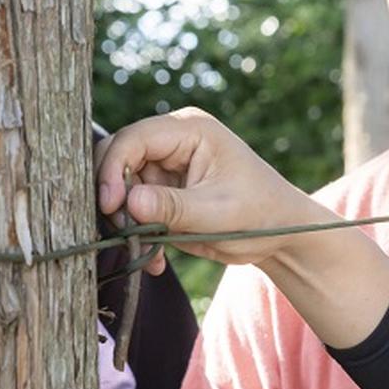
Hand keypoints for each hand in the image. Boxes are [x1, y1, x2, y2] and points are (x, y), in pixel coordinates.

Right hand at [95, 108, 327, 269]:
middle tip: (123, 230)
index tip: (110, 205)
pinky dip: (138, 234)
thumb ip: (173, 207)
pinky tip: (157, 258)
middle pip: (117, 158)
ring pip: (119, 187)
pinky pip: (133, 210)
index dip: (113, 169)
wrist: (279, 235)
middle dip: (114, 196)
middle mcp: (172, 142)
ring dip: (126, 221)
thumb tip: (129, 202)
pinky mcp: (162, 193)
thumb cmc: (261, 215)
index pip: (133, 138)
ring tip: (148, 250)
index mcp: (190, 130)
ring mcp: (165, 167)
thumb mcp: (218, 213)